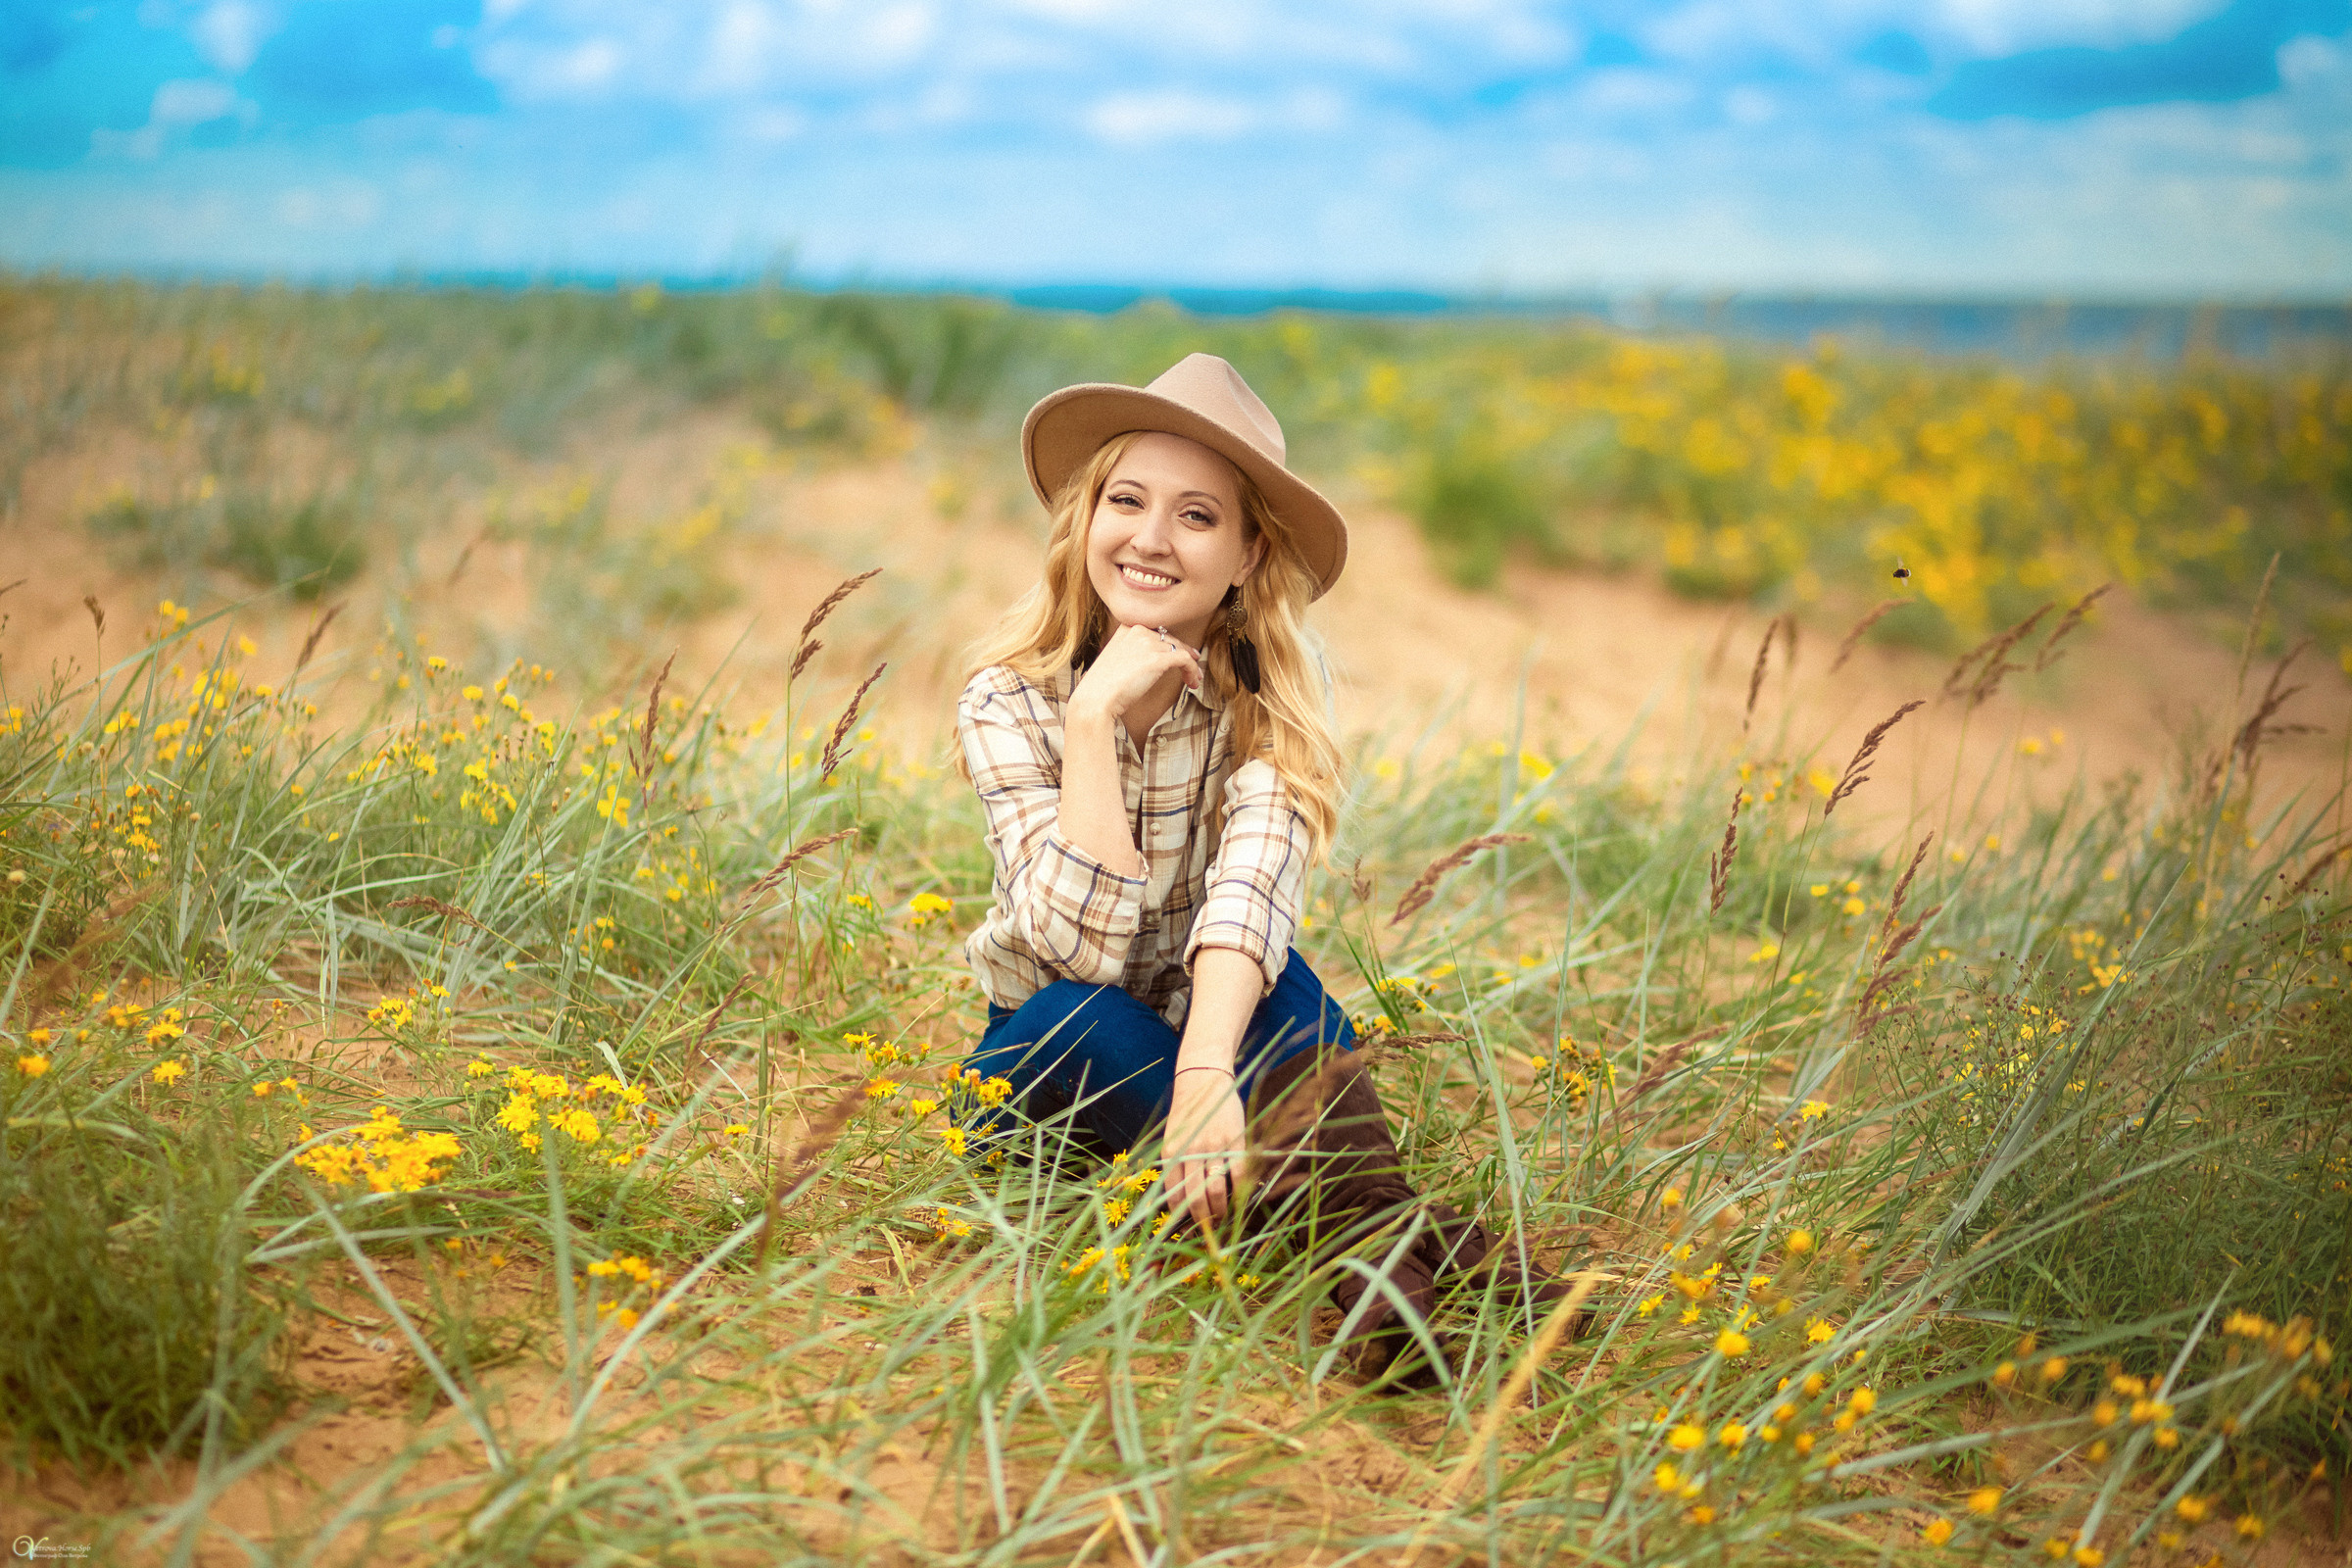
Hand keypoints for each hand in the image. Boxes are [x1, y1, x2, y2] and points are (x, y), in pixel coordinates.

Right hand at [1069, 622, 1201, 724]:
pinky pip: (1184, 660)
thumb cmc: (1102, 686)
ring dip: (1190, 665)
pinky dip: (1192, 670)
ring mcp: (1148, 643)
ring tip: (1194, 679)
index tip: (1181, 653)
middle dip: (1184, 653)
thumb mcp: (1115, 660)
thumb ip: (1131, 653)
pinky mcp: (1158, 659)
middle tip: (1192, 667)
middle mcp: (1138, 631)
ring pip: (1181, 649)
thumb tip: (1150, 661)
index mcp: (1126, 628)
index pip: (1156, 632)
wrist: (1096, 699)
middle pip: (1171, 639)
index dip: (1171, 644)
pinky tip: (1192, 682)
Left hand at [1164, 1066, 1246, 1233]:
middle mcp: (1190, 1152)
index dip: (1183, 1216)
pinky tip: (1240, 1199)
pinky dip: (1240, 1192)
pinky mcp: (1234, 1141)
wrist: (1204, 1080)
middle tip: (1209, 1229)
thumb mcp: (1173, 1138)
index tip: (1190, 1226)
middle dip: (1203, 1220)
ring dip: (1220, 1211)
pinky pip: (1237, 1175)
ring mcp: (1213, 1147)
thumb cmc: (1188, 1114)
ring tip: (1223, 1216)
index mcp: (1171, 1154)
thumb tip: (1177, 1201)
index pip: (1174, 1195)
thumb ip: (1175, 1165)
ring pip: (1215, 1191)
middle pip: (1195, 1199)